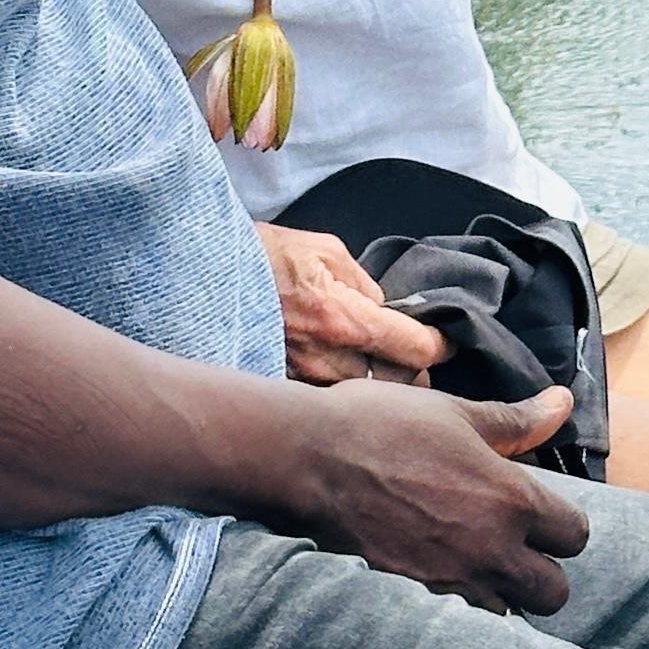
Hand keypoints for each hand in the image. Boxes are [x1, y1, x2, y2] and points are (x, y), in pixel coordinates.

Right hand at [264, 220, 446, 384]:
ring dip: (381, 383)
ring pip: (368, 398)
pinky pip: (333, 399)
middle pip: (400, 384)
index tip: (445, 341)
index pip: (417, 349)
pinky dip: (346, 389)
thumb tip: (386, 306)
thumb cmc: (261, 256)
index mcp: (344, 318)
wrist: (203, 277)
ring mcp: (306, 382)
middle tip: (410, 350)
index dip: (440, 346)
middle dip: (412, 368)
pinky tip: (342, 370)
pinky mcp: (289, 390)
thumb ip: (365, 281)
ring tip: (377, 362)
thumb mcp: (323, 250)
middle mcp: (328, 359)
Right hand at [269, 375, 589, 615]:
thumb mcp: (456, 414)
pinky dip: (459, 606)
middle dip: (541, 572)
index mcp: (511, 500)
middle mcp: (491, 551)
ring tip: (472, 560)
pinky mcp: (414, 603)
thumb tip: (563, 401)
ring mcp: (452, 583)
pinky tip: (437, 574)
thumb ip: (516, 421)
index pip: (575, 535)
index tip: (535, 512)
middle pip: (554, 593)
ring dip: (500, 592)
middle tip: (513, 546)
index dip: (559, 523)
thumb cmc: (381, 426)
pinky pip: (459, 621)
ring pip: (508, 614)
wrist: (307, 460)